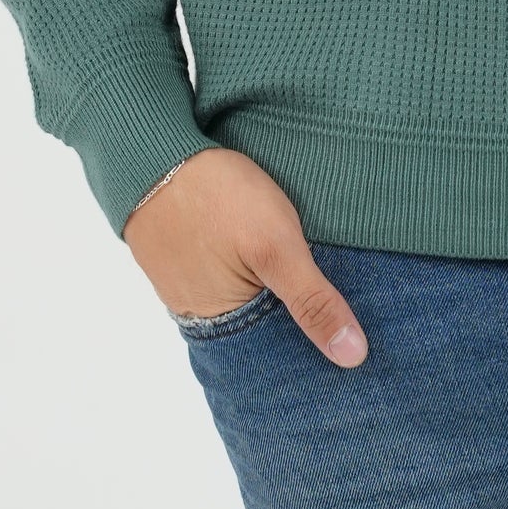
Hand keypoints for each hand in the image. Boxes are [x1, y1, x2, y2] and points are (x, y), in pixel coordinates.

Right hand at [122, 146, 369, 367]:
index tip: (355, 347)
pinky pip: (222, 273)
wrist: (153, 152)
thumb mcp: (276, 246)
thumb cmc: (216, 198)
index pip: (278, 356)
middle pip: (260, 328)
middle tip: (345, 310)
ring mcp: (187, 283)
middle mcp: (200, 315)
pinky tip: (266, 254)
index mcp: (221, 328)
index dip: (314, 350)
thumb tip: (354, 357)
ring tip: (313, 280)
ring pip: (242, 300)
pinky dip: (247, 270)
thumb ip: (312, 300)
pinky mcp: (181, 254)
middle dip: (296, 321)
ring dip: (271, 293)